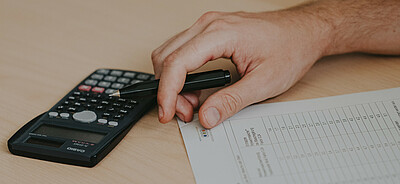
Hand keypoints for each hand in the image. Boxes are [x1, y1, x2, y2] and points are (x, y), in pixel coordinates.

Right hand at [151, 10, 330, 127]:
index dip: (167, 93)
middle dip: (169, 90)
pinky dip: (180, 72)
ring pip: (170, 52)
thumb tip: (206, 116)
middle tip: (186, 112)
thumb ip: (231, 101)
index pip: (177, 62)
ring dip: (173, 81)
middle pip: (166, 57)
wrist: (303, 32)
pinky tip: (194, 88)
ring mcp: (208, 25)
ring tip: (191, 103)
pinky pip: (181, 50)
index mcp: (220, 33)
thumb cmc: (290, 49)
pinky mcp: (210, 31)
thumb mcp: (264, 82)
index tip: (168, 113)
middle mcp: (209, 24)